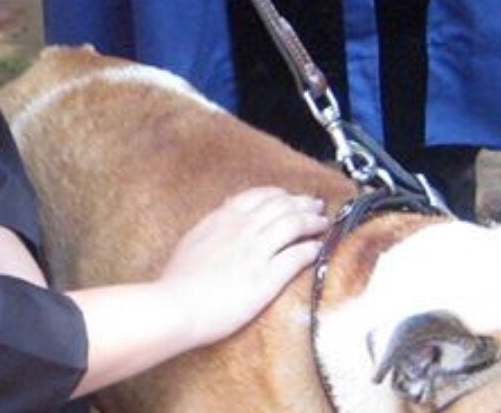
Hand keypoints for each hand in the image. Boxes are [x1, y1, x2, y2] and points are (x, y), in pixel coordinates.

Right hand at [156, 187, 326, 346]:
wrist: (177, 305)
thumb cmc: (178, 279)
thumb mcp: (192, 239)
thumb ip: (213, 223)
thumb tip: (226, 209)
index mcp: (223, 218)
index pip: (260, 195)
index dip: (280, 194)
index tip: (290, 198)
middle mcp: (242, 228)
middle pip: (282, 206)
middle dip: (303, 203)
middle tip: (316, 204)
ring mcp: (256, 251)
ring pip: (294, 225)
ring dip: (312, 221)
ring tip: (323, 223)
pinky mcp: (267, 277)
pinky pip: (296, 257)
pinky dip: (310, 250)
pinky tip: (318, 250)